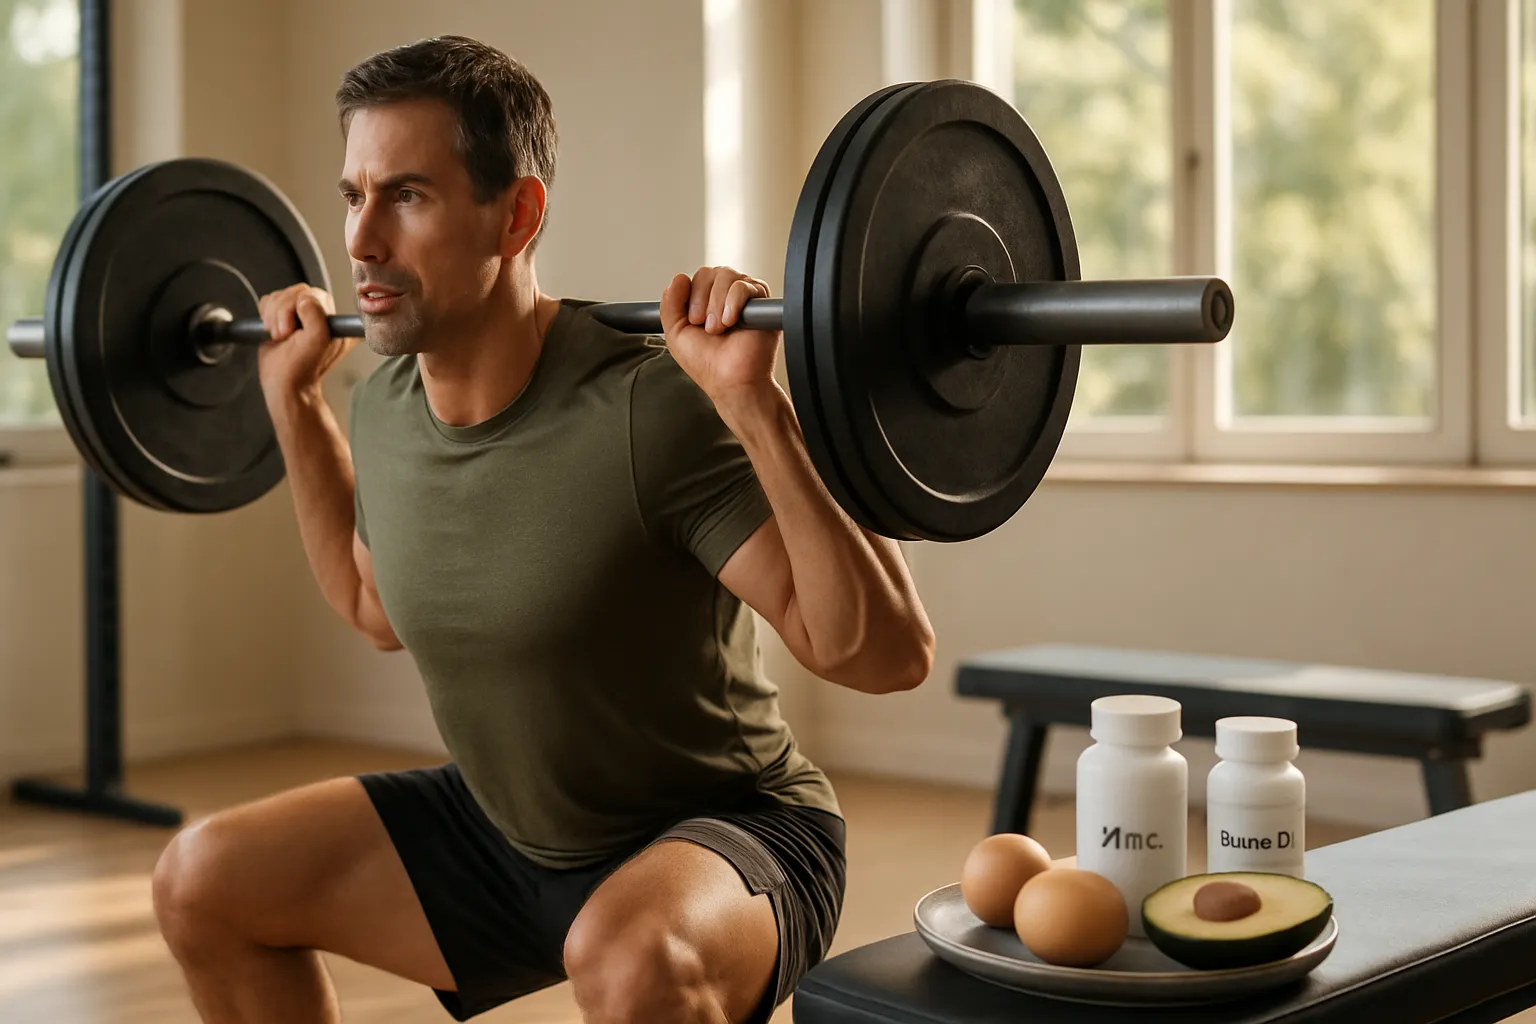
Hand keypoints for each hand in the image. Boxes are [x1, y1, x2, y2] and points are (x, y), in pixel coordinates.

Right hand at [255, 284, 353, 400]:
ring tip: (278, 336)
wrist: (283, 384)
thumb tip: (304, 299)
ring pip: (280, 296)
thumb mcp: (316, 341)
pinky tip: (272, 331)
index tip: (292, 329)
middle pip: (295, 292)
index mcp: (334, 321)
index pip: (313, 294)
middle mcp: (320, 316)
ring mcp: (301, 315)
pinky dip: (266, 315)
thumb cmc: (300, 369)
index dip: (296, 307)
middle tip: (283, 334)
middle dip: (282, 313)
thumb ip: (316, 315)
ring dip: (273, 316)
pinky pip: (270, 301)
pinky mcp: (284, 316)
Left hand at [658, 266, 777, 405]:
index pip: (698, 277)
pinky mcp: (762, 303)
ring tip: (719, 328)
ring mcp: (744, 298)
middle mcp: (726, 297)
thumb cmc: (708, 365)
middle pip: (711, 273)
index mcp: (707, 301)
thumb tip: (678, 278)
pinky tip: (731, 321)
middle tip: (706, 327)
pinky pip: (744, 285)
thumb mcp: (676, 333)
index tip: (693, 321)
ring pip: (727, 276)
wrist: (731, 381)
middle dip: (702, 299)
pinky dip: (733, 302)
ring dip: (717, 304)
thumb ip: (670, 305)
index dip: (692, 295)